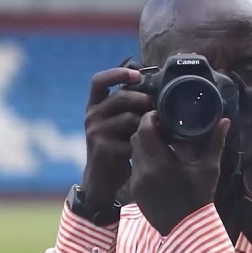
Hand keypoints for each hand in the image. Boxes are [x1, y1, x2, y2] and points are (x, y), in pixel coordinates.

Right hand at [79, 67, 153, 206]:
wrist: (101, 180)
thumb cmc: (116, 146)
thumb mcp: (117, 122)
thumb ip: (128, 104)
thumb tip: (150, 78)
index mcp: (95, 106)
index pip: (99, 81)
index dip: (118, 73)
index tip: (138, 75)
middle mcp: (91, 116)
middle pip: (121, 97)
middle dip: (144, 101)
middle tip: (157, 110)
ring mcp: (95, 133)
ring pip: (129, 118)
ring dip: (148, 123)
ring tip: (160, 129)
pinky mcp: (103, 149)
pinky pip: (131, 139)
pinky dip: (146, 141)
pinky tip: (153, 145)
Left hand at [129, 112, 231, 235]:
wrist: (187, 229)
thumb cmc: (200, 198)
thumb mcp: (209, 169)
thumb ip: (215, 142)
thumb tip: (225, 121)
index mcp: (162, 163)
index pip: (145, 131)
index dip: (149, 118)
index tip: (159, 115)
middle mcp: (145, 171)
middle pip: (136, 139)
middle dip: (145, 130)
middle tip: (159, 127)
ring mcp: (137, 182)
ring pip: (133, 153)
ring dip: (143, 145)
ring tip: (158, 144)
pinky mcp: (134, 192)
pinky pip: (134, 168)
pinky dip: (142, 161)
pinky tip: (155, 162)